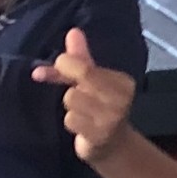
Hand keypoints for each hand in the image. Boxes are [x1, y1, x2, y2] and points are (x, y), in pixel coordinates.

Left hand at [33, 27, 135, 162]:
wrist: (113, 146)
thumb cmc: (100, 108)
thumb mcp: (92, 80)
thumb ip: (81, 57)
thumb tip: (73, 32)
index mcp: (122, 81)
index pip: (83, 66)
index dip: (63, 67)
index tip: (54, 70)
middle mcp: (121, 98)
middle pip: (76, 83)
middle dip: (69, 88)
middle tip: (74, 93)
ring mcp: (112, 117)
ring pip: (71, 101)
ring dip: (71, 108)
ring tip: (83, 113)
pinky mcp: (101, 135)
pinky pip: (71, 119)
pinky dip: (72, 122)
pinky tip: (83, 126)